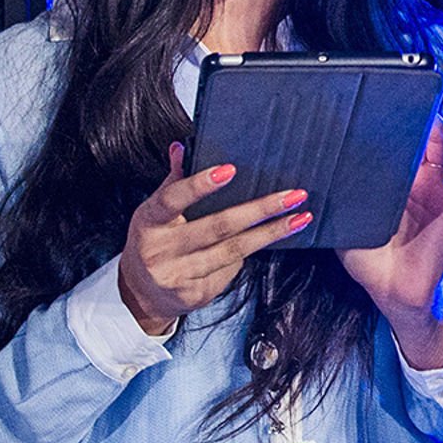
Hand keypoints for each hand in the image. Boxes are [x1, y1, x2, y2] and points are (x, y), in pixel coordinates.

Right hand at [116, 143, 313, 333]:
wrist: (142, 294)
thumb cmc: (154, 241)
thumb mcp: (155, 211)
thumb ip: (173, 181)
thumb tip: (181, 147)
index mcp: (149, 222)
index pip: (173, 199)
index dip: (200, 185)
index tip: (230, 170)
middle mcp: (160, 251)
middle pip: (217, 227)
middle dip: (259, 210)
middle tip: (292, 195)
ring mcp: (179, 276)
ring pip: (234, 250)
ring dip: (271, 233)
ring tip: (300, 217)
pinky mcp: (197, 294)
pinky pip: (232, 269)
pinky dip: (252, 251)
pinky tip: (272, 238)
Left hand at [339, 119, 442, 365]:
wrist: (395, 292)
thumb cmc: (368, 263)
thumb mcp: (343, 226)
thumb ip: (333, 203)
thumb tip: (309, 176)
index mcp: (391, 186)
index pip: (394, 147)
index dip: (390, 126)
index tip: (380, 104)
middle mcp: (415, 184)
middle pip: (421, 141)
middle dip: (416, 120)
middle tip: (406, 99)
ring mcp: (436, 191)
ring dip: (440, 130)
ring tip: (430, 115)